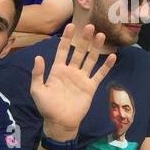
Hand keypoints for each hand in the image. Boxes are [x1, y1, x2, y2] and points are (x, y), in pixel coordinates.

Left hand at [29, 23, 116, 138]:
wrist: (60, 122)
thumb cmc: (47, 107)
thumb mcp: (37, 90)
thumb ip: (38, 74)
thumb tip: (38, 57)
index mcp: (57, 70)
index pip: (62, 50)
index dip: (66, 39)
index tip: (70, 26)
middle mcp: (71, 71)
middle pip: (78, 51)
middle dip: (83, 39)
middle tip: (89, 26)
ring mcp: (82, 78)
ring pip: (90, 59)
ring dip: (95, 48)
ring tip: (100, 35)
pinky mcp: (90, 87)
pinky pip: (99, 74)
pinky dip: (106, 66)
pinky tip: (112, 56)